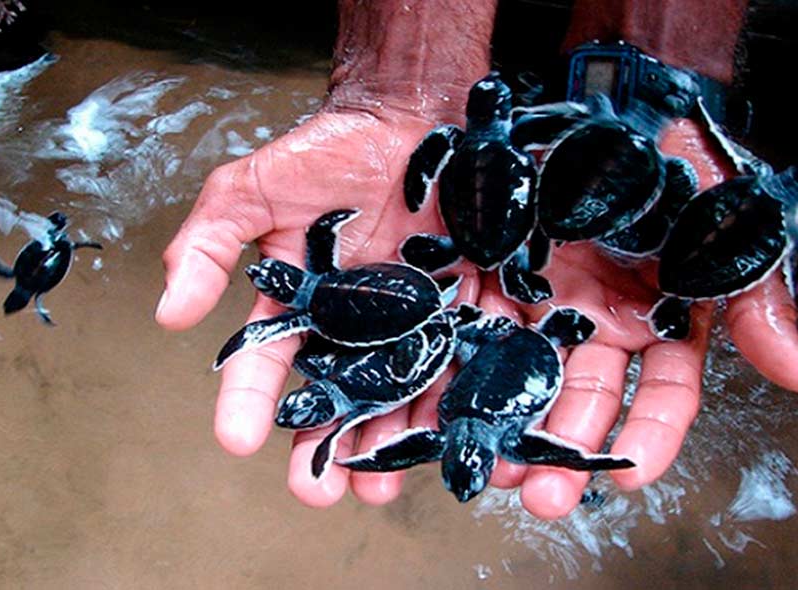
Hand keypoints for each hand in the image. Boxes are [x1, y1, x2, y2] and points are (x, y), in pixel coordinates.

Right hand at [156, 105, 484, 506]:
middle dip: (323, 446)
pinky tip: (446, 435)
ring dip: (386, 442)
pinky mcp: (461, 310)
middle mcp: (351, 325)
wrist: (409, 117)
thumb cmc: (329, 149)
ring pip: (396, 393)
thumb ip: (209, 243)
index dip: (247, 401)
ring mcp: (408, 322)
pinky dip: (452, 399)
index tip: (236, 440)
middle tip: (318, 492)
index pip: (265, 361)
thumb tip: (169, 313)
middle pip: (333, 396)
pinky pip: (457, 360)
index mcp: (299, 304)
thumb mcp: (252, 188)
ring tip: (380, 485)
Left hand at [451, 119, 732, 518]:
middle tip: (536, 495)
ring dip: (495, 427)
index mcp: (653, 322)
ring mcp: (537, 307)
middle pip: (577, 401)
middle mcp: (592, 326)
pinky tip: (427, 411)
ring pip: (514, 378)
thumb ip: (754, 294)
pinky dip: (444, 373)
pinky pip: (462, 332)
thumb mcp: (725, 218)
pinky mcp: (486, 285)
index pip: (659, 396)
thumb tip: (797, 369)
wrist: (607, 107)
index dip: (647, 437)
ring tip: (480, 465)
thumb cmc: (671, 162)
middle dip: (559, 450)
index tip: (626, 476)